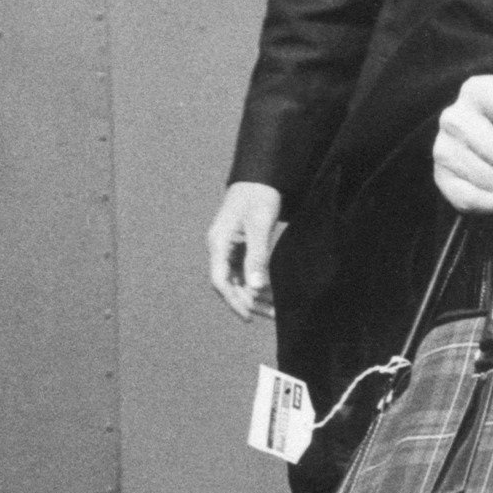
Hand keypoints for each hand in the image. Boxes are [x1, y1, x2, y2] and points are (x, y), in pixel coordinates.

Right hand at [205, 181, 281, 320]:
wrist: (261, 177)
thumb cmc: (259, 196)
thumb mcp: (259, 225)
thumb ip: (257, 256)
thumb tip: (256, 287)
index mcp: (218, 243)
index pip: (220, 280)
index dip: (233, 300)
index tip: (249, 315)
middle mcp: (220, 248)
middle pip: (229, 284)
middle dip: (247, 302)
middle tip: (270, 316)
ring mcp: (229, 248)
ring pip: (238, 279)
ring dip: (254, 295)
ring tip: (274, 310)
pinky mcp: (240, 247)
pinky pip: (245, 271)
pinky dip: (257, 283)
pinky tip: (271, 293)